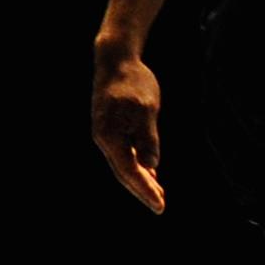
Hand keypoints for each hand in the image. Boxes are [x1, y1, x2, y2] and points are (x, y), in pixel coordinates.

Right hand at [92, 47, 164, 214]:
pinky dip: (137, 162)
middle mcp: (103, 138)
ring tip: (158, 191)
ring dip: (140, 177)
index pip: (129, 171)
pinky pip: (123, 151)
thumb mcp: (146, 110)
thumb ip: (148, 138)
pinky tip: (150, 168)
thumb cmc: (132, 81)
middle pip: (124, 171)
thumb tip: (151, 164)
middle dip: (143, 188)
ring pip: (123, 162)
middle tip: (161, 205)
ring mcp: (105, 132)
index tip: (160, 205)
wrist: (115, 58)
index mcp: (110, 136)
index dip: (145, 189)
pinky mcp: (110, 125)